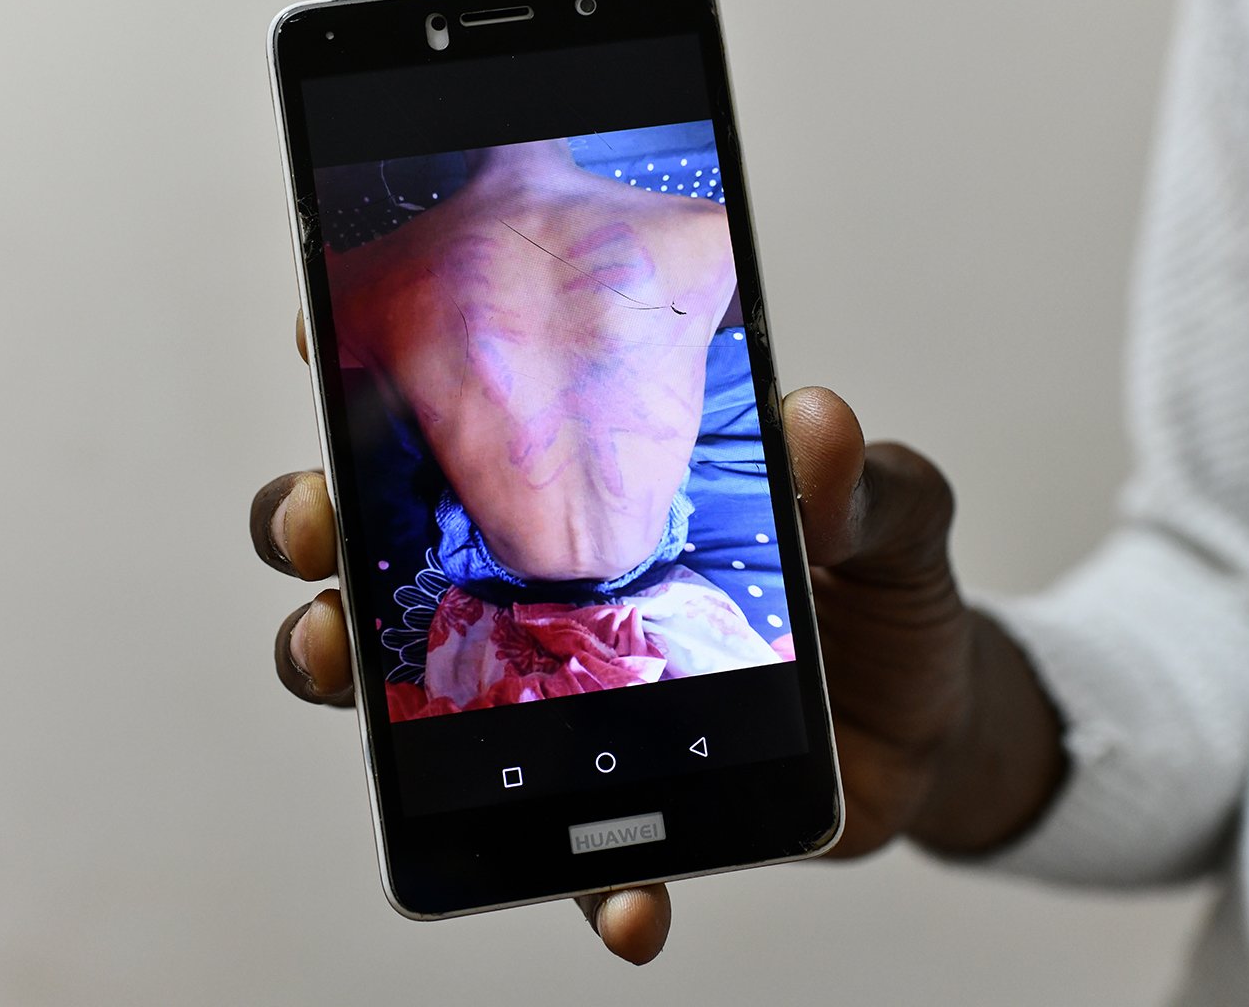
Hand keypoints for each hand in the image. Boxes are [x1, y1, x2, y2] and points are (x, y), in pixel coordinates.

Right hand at [251, 317, 1063, 963]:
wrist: (929, 720)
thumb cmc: (880, 591)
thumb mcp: (888, 516)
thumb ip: (856, 479)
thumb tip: (814, 419)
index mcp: (592, 488)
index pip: (463, 419)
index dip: (374, 369)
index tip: (326, 334)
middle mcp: (540, 585)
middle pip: (383, 548)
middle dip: (319, 526)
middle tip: (321, 526)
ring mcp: (554, 691)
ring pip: (411, 691)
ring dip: (357, 685)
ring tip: (359, 685)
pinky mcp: (608, 794)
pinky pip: (565, 853)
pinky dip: (586, 890)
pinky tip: (630, 913)